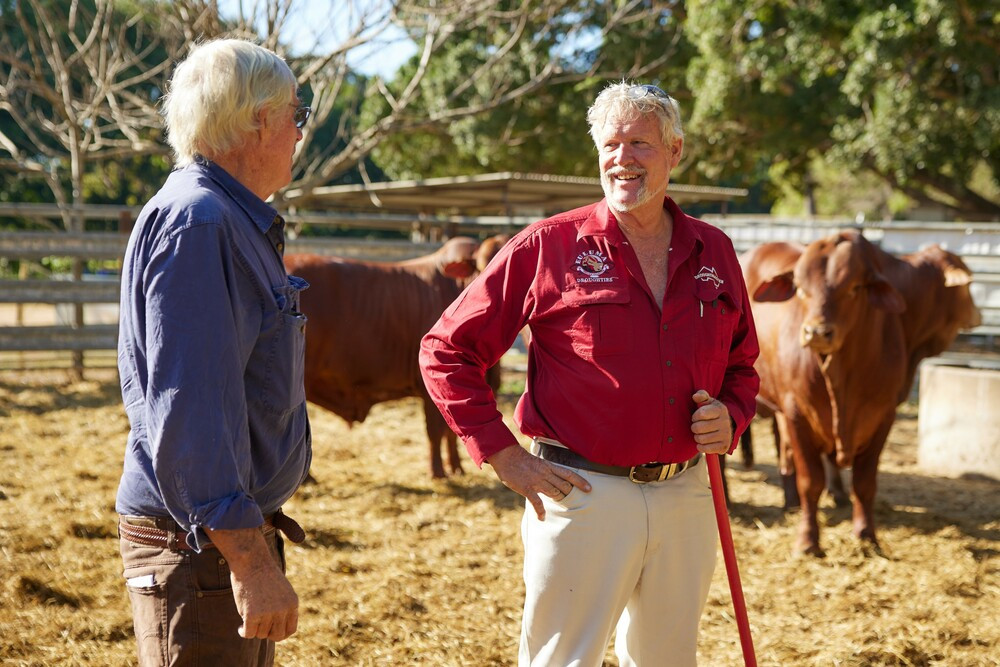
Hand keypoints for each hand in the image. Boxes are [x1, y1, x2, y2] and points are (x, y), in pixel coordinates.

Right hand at [205, 526, 298, 641]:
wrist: (251, 561)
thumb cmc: (264, 574)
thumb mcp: (281, 590)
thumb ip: (282, 608)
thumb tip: (275, 631)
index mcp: (292, 603)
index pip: (290, 630)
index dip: (280, 632)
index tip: (271, 630)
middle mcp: (283, 610)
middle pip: (276, 636)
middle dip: (267, 633)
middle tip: (258, 625)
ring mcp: (268, 613)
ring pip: (260, 634)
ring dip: (254, 628)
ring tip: (249, 616)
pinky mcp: (252, 615)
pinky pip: (248, 634)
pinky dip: (243, 632)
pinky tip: (241, 627)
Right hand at [486, 444, 590, 520]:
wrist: (507, 456)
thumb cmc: (521, 459)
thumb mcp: (538, 462)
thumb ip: (546, 471)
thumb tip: (552, 478)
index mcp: (548, 466)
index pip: (568, 473)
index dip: (580, 482)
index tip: (589, 488)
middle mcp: (545, 473)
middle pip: (564, 485)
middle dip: (570, 493)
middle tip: (576, 499)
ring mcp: (537, 481)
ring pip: (554, 493)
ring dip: (558, 500)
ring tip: (562, 506)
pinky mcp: (527, 488)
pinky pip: (537, 502)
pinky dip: (540, 511)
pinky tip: (542, 517)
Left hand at [691, 390, 732, 454]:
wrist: (727, 425)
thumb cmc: (712, 412)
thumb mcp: (708, 402)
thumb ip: (701, 395)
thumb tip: (695, 396)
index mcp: (720, 410)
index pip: (701, 414)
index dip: (695, 416)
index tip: (696, 417)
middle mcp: (725, 422)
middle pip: (698, 428)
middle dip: (694, 427)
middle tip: (698, 426)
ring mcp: (726, 435)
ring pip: (701, 439)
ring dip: (697, 437)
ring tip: (701, 434)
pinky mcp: (724, 446)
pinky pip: (705, 449)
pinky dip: (701, 446)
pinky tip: (703, 442)